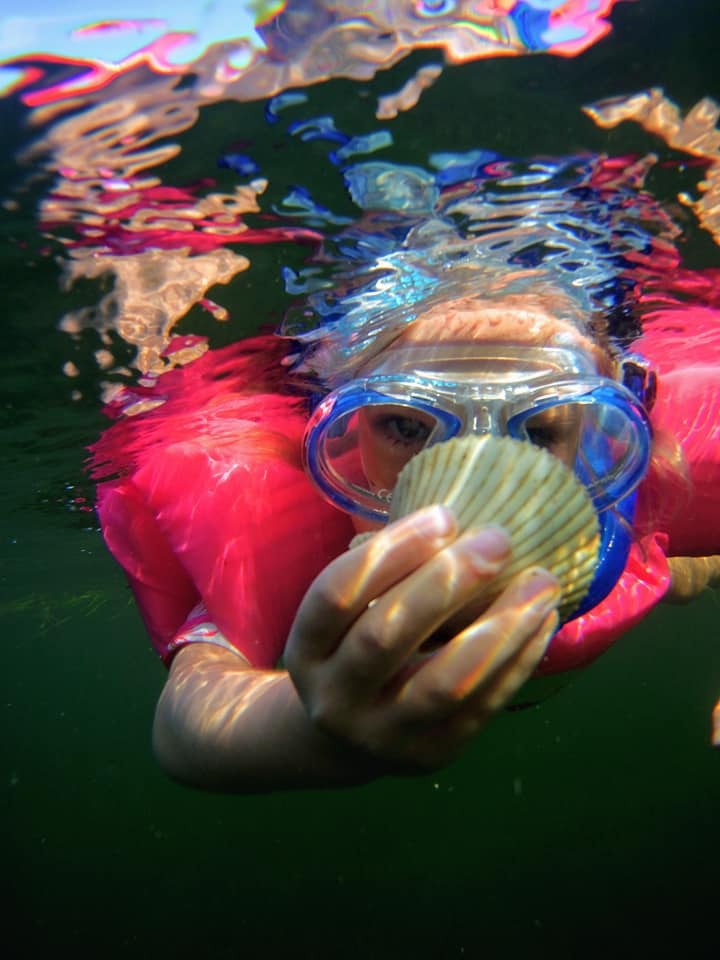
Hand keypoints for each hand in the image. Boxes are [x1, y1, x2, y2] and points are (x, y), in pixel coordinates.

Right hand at [285, 505, 560, 772]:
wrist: (349, 737)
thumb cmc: (357, 648)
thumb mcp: (348, 617)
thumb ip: (386, 576)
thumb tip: (461, 524)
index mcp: (306, 650)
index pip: (337, 594)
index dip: (391, 551)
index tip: (446, 515)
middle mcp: (334, 698)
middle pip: (386, 635)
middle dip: (447, 581)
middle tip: (499, 540)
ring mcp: (382, 736)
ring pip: (445, 681)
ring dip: (500, 626)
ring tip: (542, 582)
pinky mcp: (433, 755)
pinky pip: (483, 705)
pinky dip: (519, 658)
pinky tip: (542, 619)